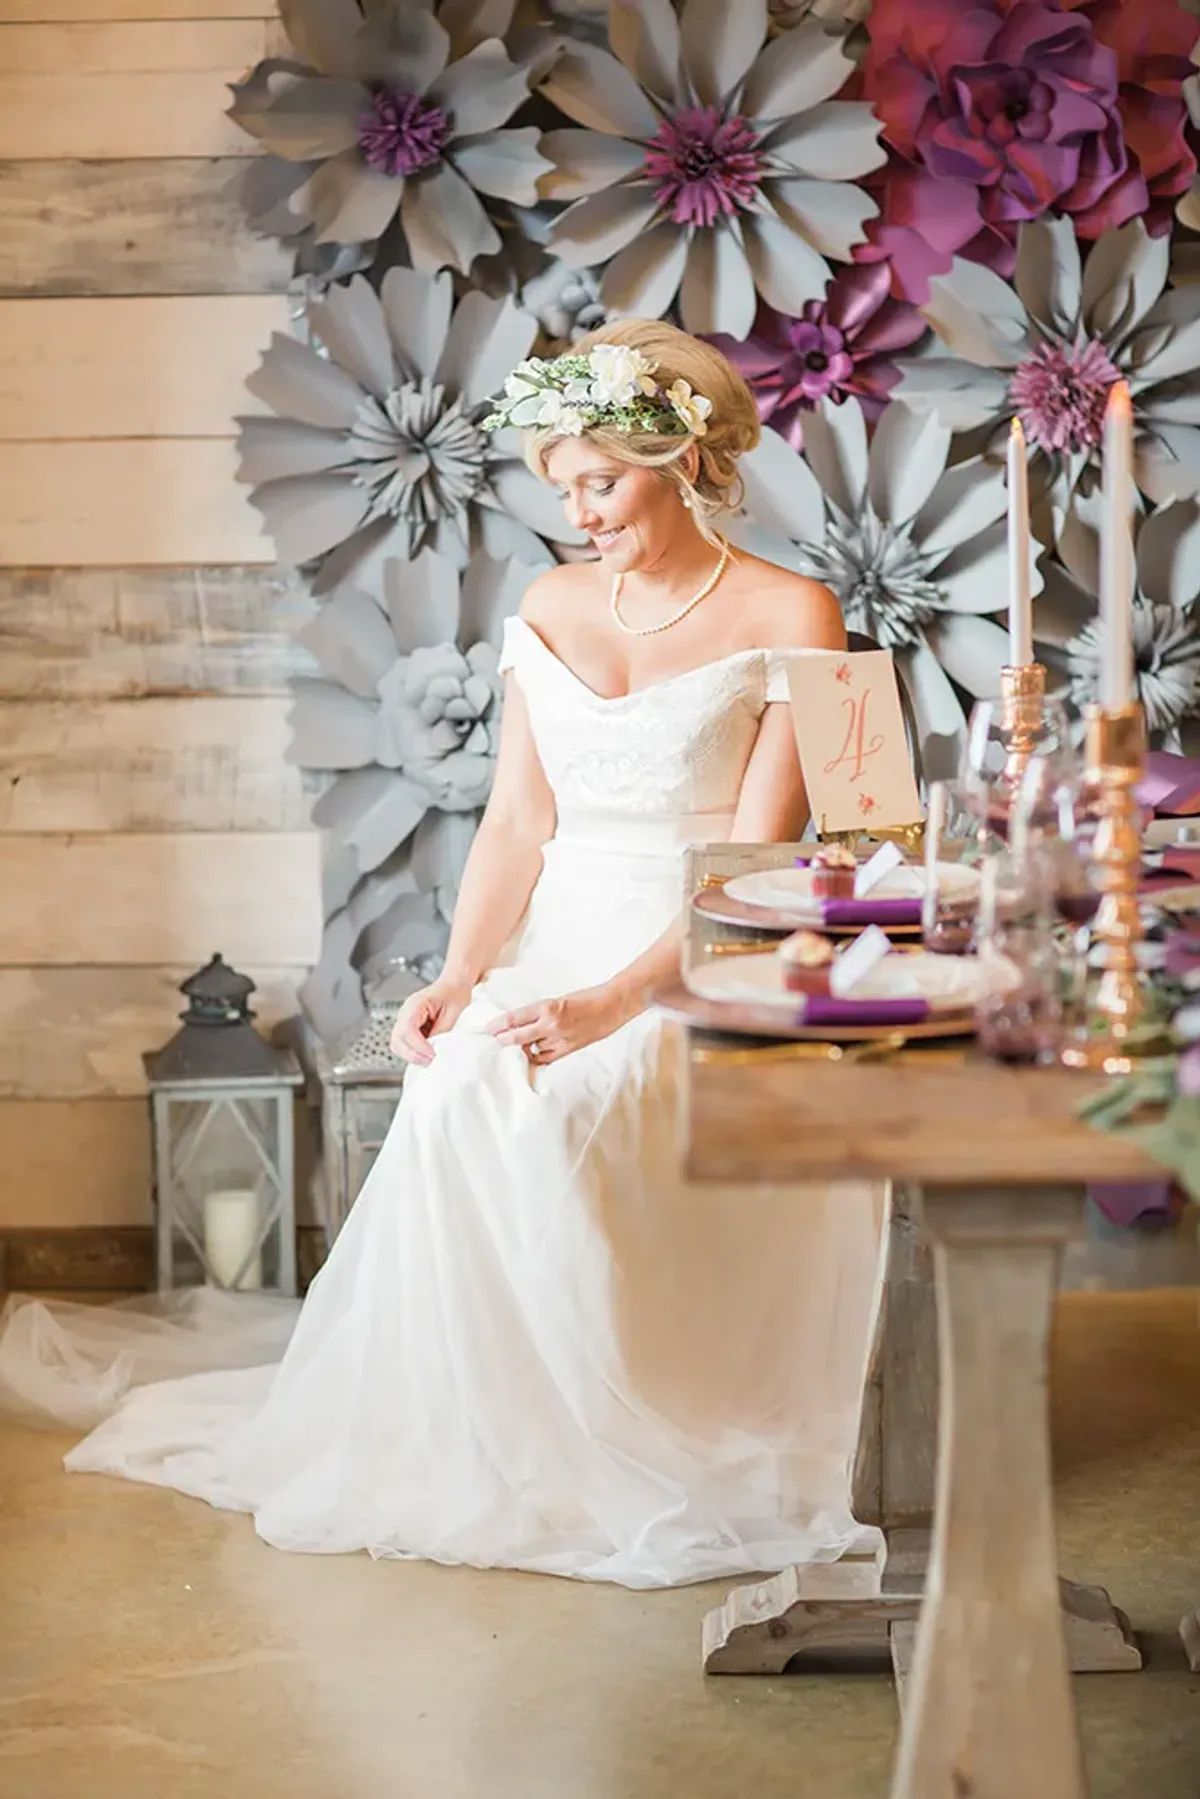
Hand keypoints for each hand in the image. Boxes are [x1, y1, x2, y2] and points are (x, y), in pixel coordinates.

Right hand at [389, 978, 472, 1066]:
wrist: (455, 984)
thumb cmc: (455, 993)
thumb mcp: (454, 1012)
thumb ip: (442, 1031)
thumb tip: (434, 1049)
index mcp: (416, 1004)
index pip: (407, 1029)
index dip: (418, 1046)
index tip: (432, 1054)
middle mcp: (406, 1012)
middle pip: (397, 1039)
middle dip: (412, 1054)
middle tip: (430, 1061)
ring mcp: (406, 1019)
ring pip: (397, 1043)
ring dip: (411, 1054)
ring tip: (428, 1059)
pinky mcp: (410, 1026)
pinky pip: (404, 1043)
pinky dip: (413, 1051)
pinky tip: (427, 1053)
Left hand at [487, 984, 633, 1065]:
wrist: (612, 1005)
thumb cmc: (587, 998)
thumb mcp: (558, 1000)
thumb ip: (540, 1013)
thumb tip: (521, 1023)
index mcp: (547, 1008)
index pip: (514, 1019)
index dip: (498, 1025)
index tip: (488, 1028)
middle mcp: (551, 1025)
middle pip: (517, 1038)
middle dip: (503, 1040)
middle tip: (493, 1040)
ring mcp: (560, 1040)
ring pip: (531, 1050)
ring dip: (521, 1049)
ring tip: (513, 1047)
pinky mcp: (568, 1050)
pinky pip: (545, 1058)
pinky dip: (536, 1057)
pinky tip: (531, 1054)